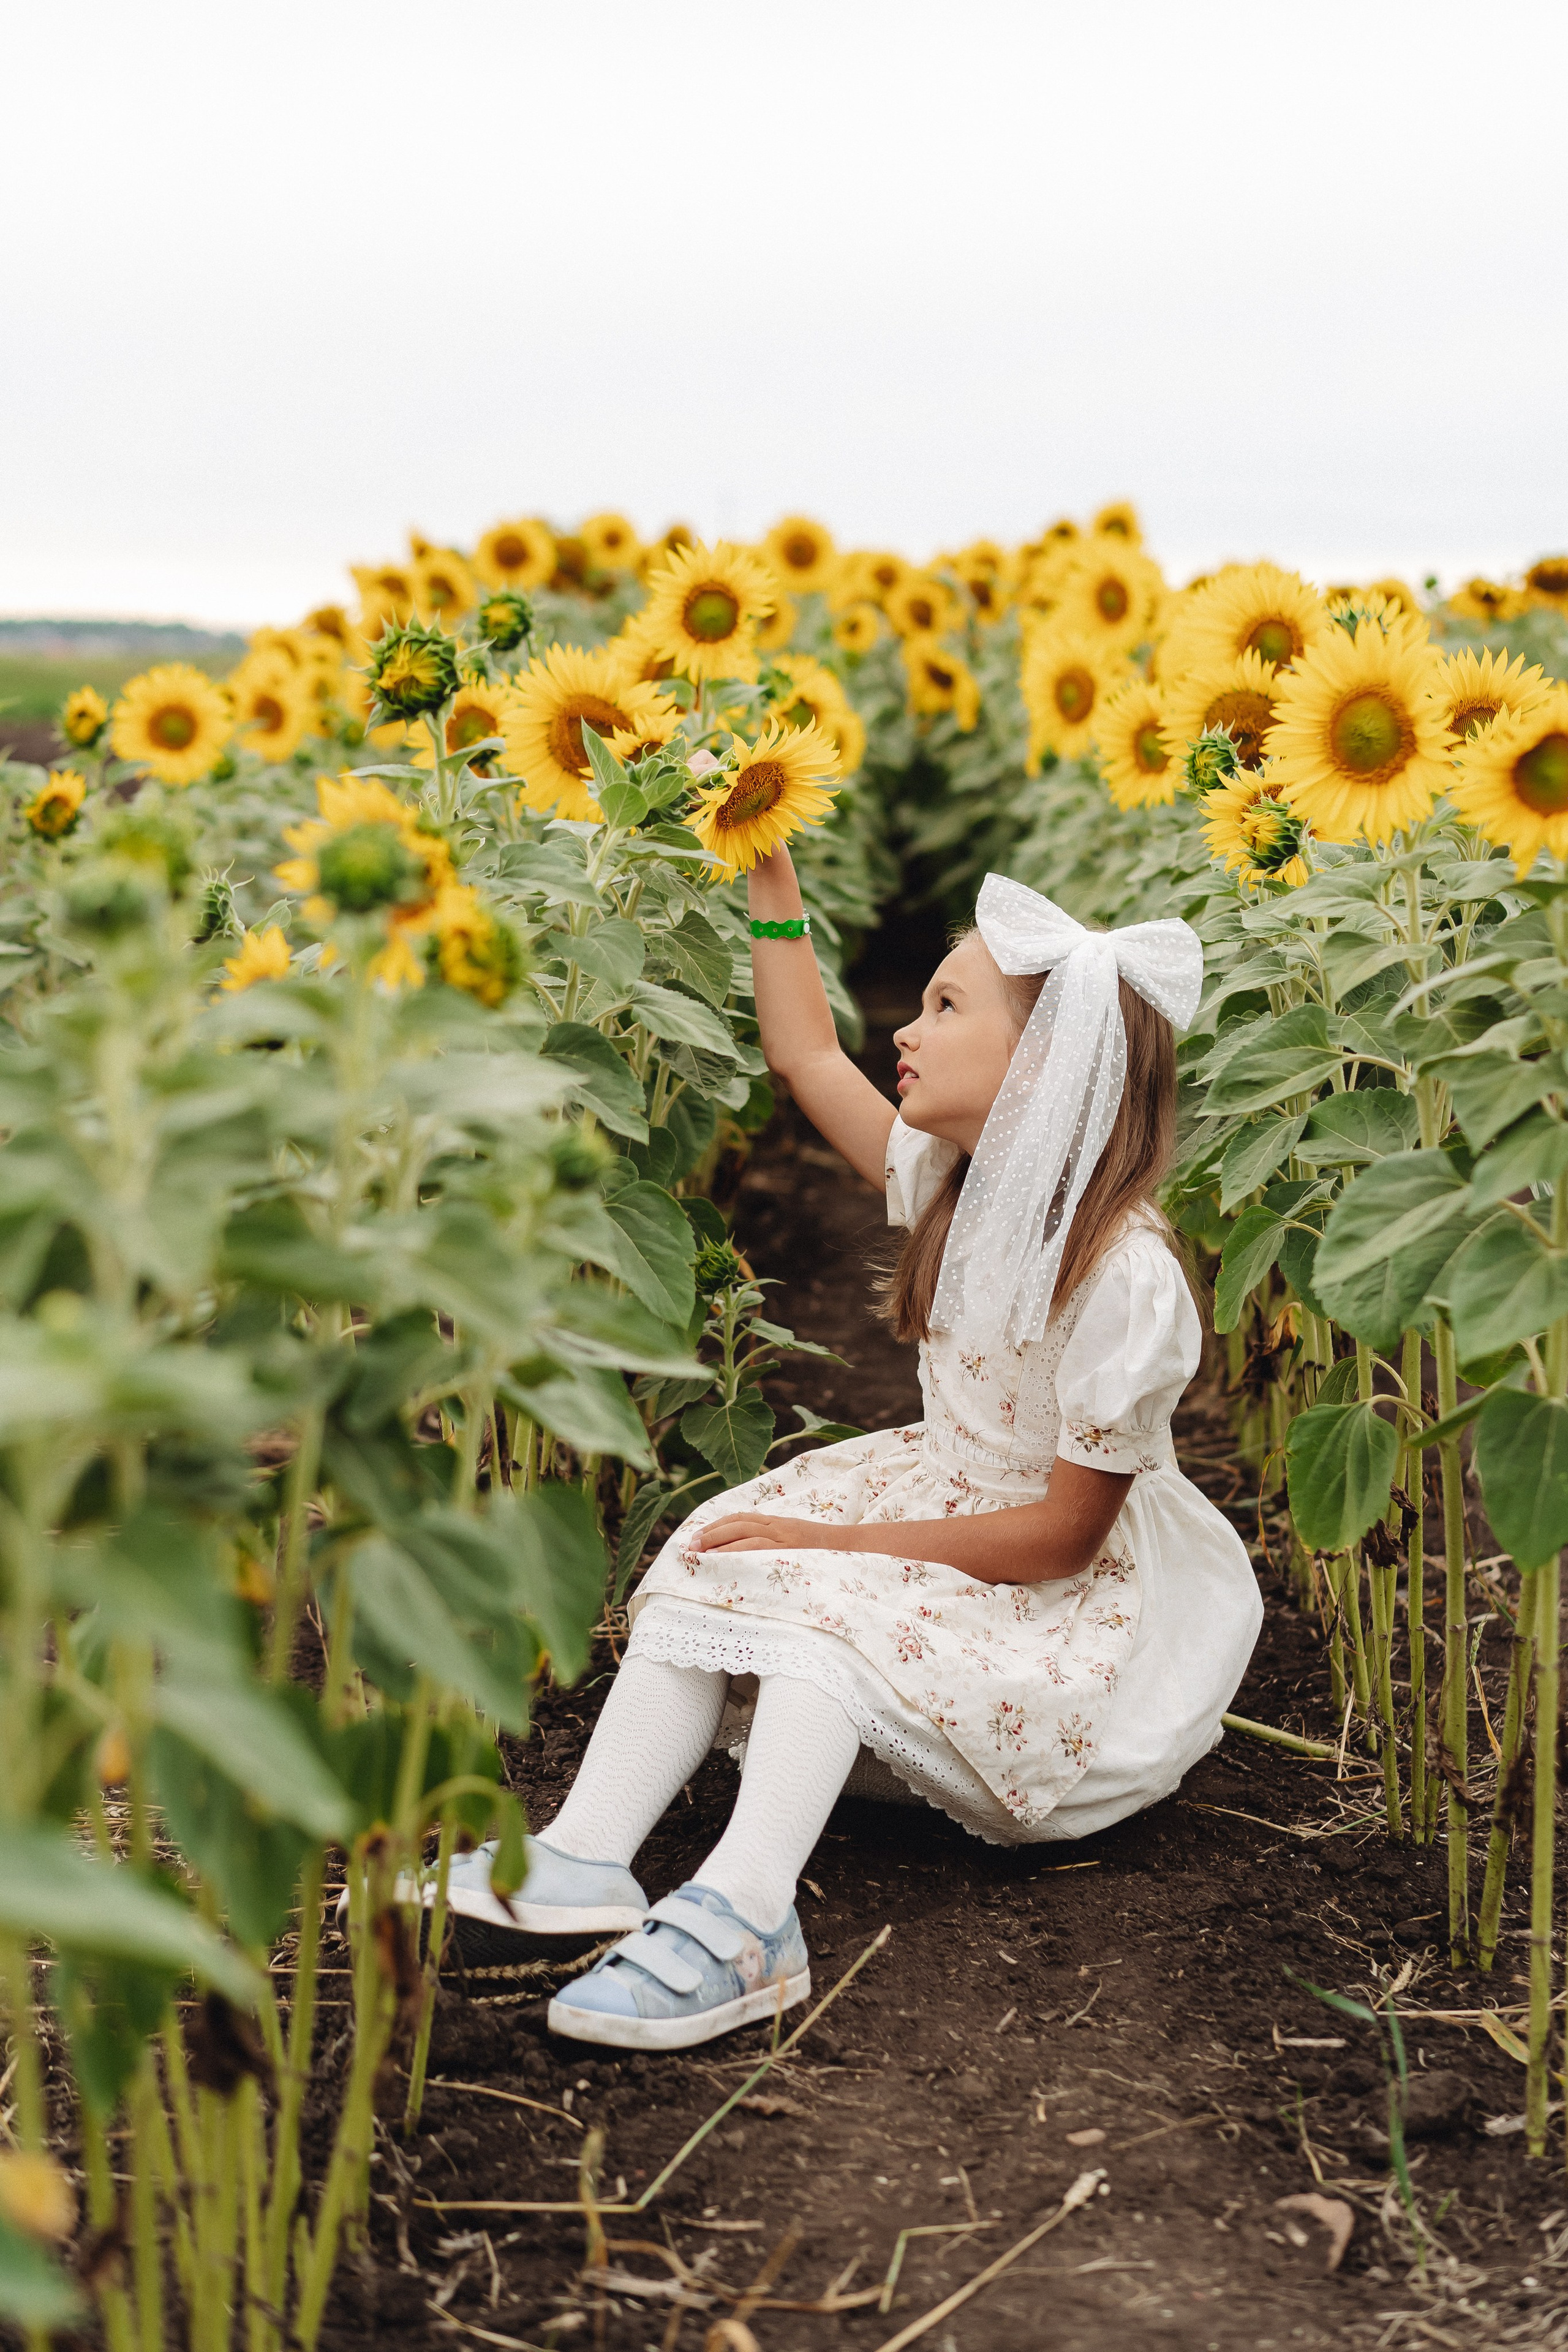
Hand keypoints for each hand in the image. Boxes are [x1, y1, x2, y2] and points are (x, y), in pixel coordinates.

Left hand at [691, 1511, 851, 1553]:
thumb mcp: (797, 1542)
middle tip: (690, 1547)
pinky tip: (724, 1563)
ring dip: (720, 1545)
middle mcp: (780, 1528)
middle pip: (738, 1525)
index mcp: (779, 1523)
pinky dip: (739, 1554)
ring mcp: (786, 1540)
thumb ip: (774, 1543)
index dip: (717, 1525)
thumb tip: (747, 1556)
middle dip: (711, 1534)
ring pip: (746, 1537)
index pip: (741, 1518)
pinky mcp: (792, 1551)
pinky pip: (760, 1551)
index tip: (697, 1535)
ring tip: (700, 1555)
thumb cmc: (825, 1551)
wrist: (856, 1549)